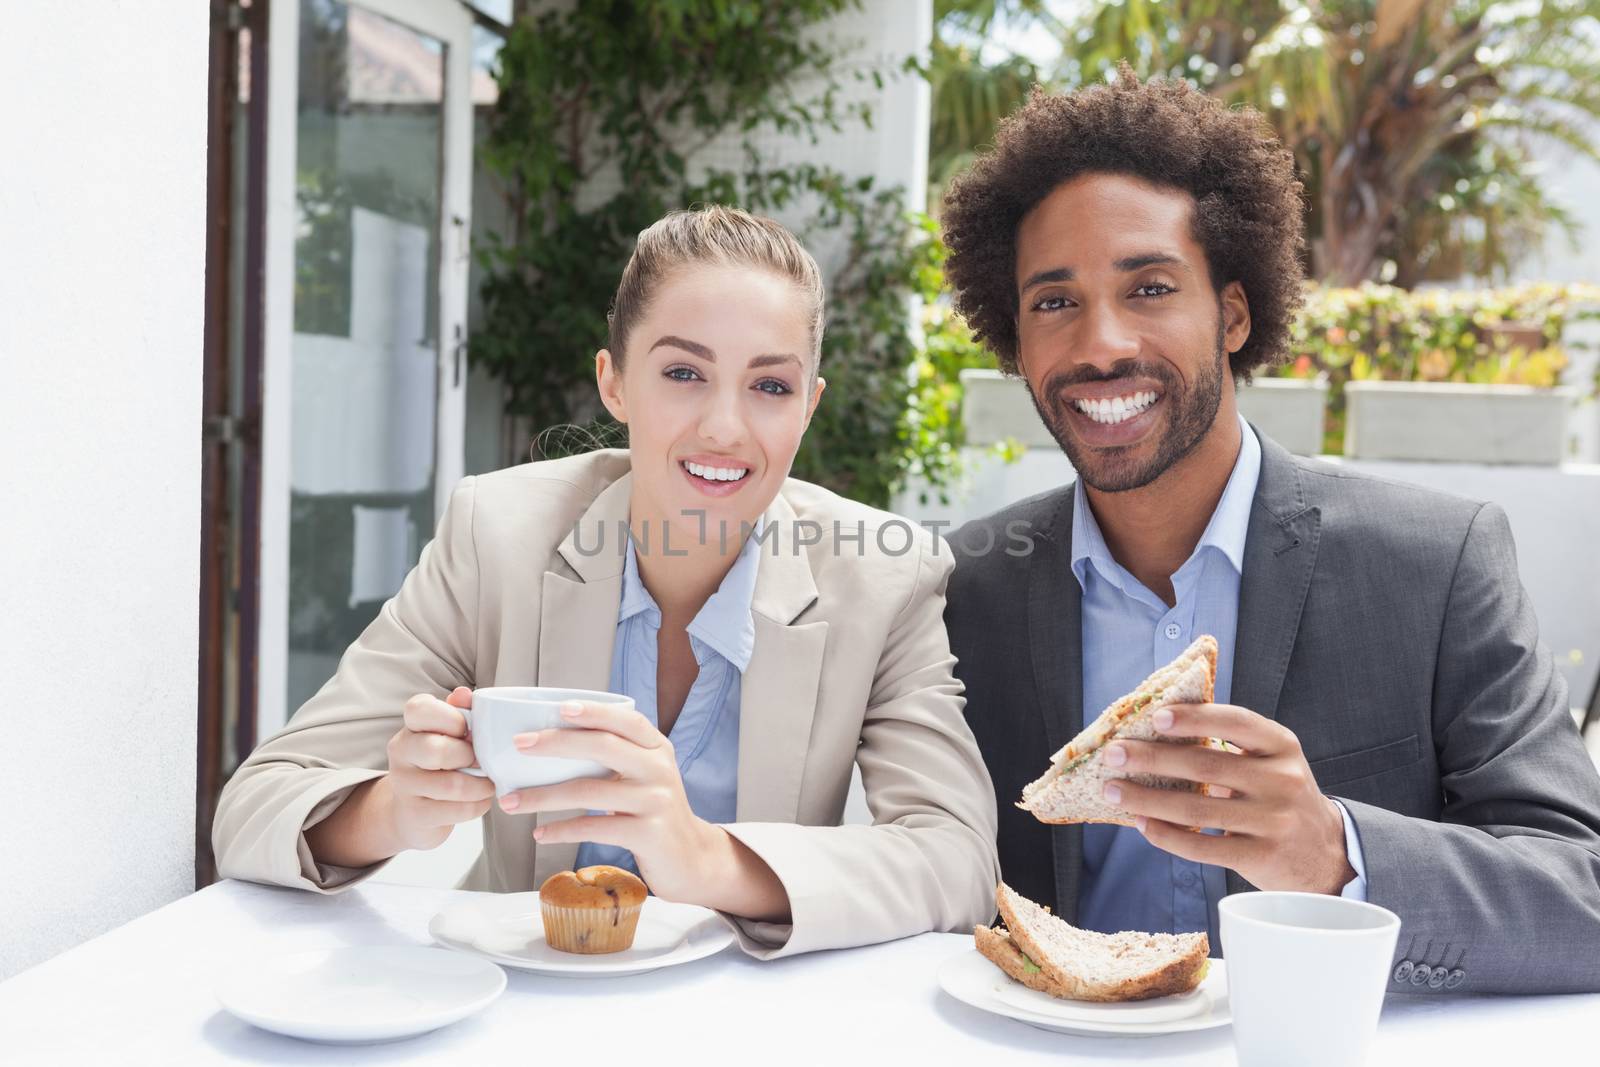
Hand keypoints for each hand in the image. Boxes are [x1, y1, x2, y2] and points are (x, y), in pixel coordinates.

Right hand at [379, 687, 496, 852]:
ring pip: (451, 785)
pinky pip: (455, 810)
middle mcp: (401, 751)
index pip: (420, 709)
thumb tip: (464, 694)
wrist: (414, 810)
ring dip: (481, 786)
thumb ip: (460, 711)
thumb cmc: (442, 762)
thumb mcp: (451, 733)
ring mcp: (404, 784)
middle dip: (469, 757)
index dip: (451, 719)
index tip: (467, 731)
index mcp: (411, 725)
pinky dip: (477, 806)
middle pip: (436, 750)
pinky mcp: (415, 813)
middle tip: (481, 762)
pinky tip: (480, 801)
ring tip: (488, 784)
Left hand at [498, 700, 788, 919]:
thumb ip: (617, 757)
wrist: (692, 860)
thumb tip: (551, 742)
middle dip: (556, 743)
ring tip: (511, 801)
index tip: (559, 707)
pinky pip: (595, 827)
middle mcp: (660, 769)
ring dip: (544, 796)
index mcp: (658, 748)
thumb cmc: (654, 813)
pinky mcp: (648, 834)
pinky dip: (561, 830)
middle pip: (604, 746)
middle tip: (519, 745)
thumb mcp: (646, 776)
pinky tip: (539, 833)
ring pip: (590, 791)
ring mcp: (656, 801)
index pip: (627, 720)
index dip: (594, 711)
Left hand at [1102, 703, 1355, 893]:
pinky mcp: (1261, 856)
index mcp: (1281, 745)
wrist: (1326, 855)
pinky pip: (1201, 846)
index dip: (1194, 718)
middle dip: (1151, 757)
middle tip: (1113, 753)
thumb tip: (1152, 735)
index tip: (1156, 716)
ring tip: (1112, 791)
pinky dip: (1166, 835)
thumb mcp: (1270, 762)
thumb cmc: (1279, 797)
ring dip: (1146, 799)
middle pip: (1205, 765)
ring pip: (1196, 808)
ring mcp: (1273, 821)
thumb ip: (1228, 748)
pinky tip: (1142, 824)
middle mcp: (1282, 780)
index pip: (1235, 722)